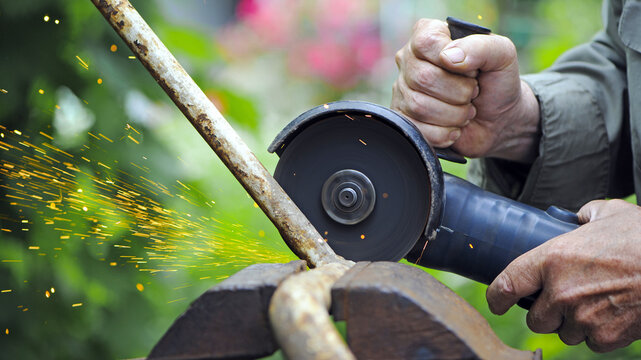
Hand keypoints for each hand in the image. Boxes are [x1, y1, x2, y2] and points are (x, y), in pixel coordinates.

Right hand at [391, 19, 539, 160]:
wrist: (498, 120)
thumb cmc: (497, 82)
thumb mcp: (502, 55)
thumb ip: (481, 47)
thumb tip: (447, 57)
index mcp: (429, 35)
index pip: (426, 42)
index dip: (454, 60)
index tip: (473, 69)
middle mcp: (409, 60)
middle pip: (423, 77)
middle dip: (459, 92)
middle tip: (473, 93)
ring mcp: (403, 90)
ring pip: (418, 106)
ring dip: (454, 115)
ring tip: (466, 111)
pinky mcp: (404, 119)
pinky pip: (417, 129)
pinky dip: (444, 133)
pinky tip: (454, 128)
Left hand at [486, 199, 640, 351]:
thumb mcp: (606, 212)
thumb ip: (582, 215)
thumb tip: (574, 217)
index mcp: (552, 259)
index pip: (506, 284)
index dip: (496, 297)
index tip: (496, 301)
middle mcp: (561, 292)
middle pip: (535, 319)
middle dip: (545, 312)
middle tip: (561, 299)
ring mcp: (583, 318)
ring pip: (563, 332)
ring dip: (572, 323)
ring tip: (592, 303)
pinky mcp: (607, 337)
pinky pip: (591, 343)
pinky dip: (597, 333)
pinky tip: (609, 314)